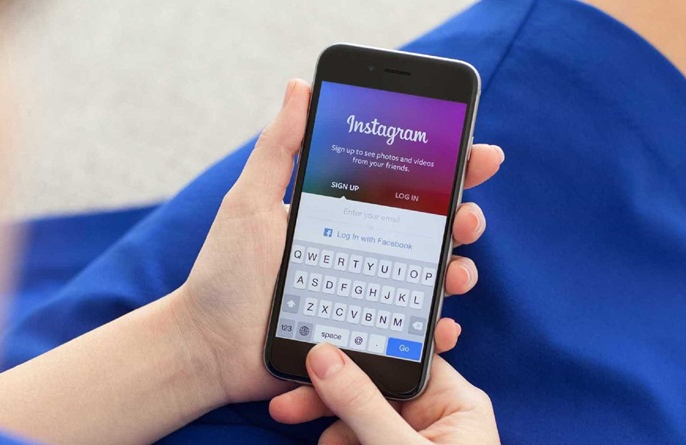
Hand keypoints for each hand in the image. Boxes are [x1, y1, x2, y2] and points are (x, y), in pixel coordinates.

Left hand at [175, 79, 504, 404]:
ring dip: (458, 271)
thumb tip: (301, 86)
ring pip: (432, 280)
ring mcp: (371, 295)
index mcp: (348, 216)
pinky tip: (442, 326)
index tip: (477, 152)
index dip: (448, 167)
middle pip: (432, 230)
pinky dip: (436, 330)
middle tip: (466, 214)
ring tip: (454, 271)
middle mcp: (367, 252)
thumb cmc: (226, 271)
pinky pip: (413, 333)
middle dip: (464, 217)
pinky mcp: (368, 336)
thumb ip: (279, 148)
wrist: (209, 345)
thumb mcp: (251, 201)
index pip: (407, 186)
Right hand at [270, 343, 499, 443]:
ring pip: (357, 418)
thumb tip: (325, 356)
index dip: (360, 354)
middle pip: (372, 388)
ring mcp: (409, 440)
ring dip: (332, 433)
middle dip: (331, 400)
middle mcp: (434, 417)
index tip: (316, 354)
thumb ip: (362, 405)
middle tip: (286, 407)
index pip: (403, 361)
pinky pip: (356, 441)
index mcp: (455, 403)